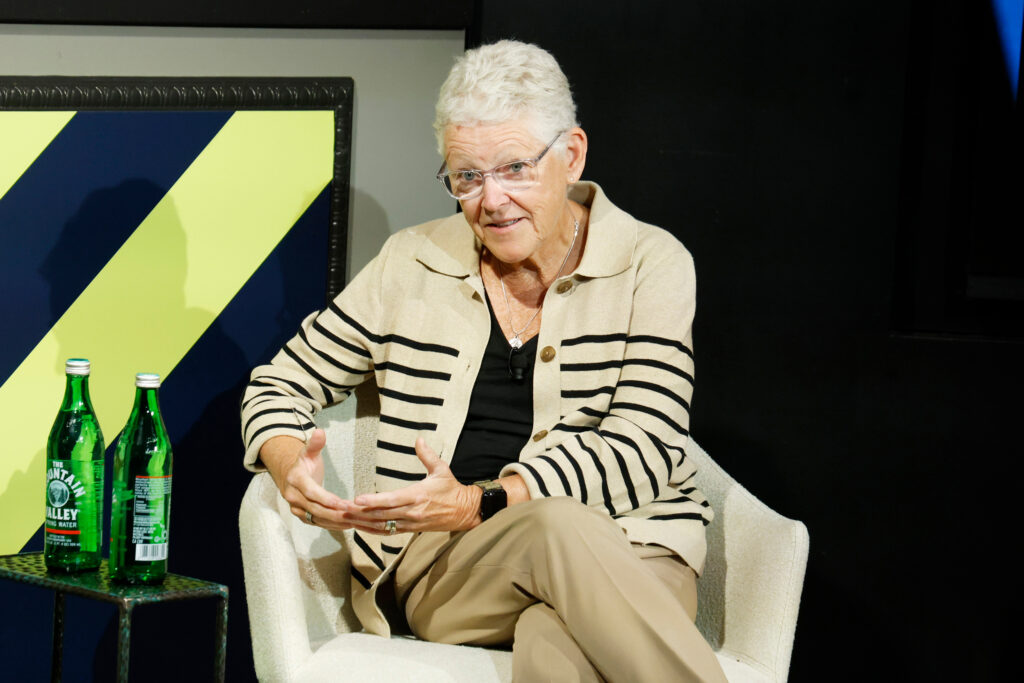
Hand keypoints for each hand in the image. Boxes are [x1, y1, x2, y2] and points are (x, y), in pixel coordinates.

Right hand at [261, 429, 350, 529]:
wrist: (288, 476)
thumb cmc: (303, 463)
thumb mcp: (307, 452)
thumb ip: (315, 444)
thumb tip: (320, 431)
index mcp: (295, 480)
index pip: (311, 492)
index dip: (326, 499)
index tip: (342, 503)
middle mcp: (293, 497)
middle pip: (315, 509)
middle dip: (335, 513)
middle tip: (354, 513)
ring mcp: (296, 509)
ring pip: (318, 518)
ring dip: (337, 521)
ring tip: (355, 521)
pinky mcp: (303, 517)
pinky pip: (319, 523)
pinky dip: (334, 525)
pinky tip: (349, 524)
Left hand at [338, 437, 481, 534]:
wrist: (465, 511)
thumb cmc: (451, 489)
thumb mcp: (441, 469)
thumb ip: (427, 455)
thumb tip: (419, 439)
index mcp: (418, 495)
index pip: (392, 500)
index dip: (373, 501)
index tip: (357, 499)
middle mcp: (412, 512)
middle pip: (382, 515)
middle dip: (361, 513)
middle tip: (342, 508)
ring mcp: (410, 523)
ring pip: (382, 525)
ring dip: (362, 523)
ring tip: (345, 518)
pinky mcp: (410, 529)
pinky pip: (388, 532)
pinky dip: (372, 531)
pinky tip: (359, 527)